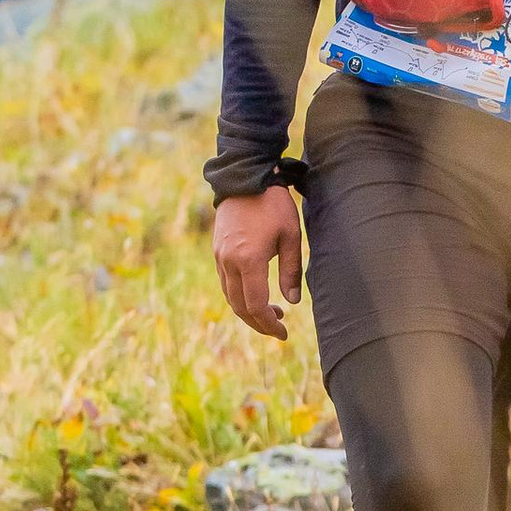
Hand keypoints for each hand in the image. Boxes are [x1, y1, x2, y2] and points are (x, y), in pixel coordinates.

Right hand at [212, 183, 303, 339]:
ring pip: (230, 296)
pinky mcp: (217, 250)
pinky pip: (226, 282)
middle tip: (278, 329)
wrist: (245, 177)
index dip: (269, 324)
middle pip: (239, 307)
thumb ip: (292, 271)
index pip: (255, 306)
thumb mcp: (291, 236)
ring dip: (248, 311)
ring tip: (272, 312)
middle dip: (258, 323)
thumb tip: (292, 302)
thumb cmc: (274, 205)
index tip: (283, 332)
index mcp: (248, 261)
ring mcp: (220, 256)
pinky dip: (239, 296)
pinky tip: (257, 294)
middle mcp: (229, 262)